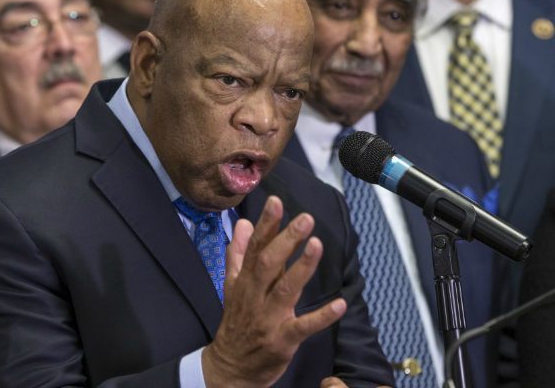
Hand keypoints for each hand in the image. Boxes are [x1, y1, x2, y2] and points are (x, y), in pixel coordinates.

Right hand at [202, 196, 346, 386]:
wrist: (230, 367)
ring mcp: (269, 318)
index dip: (266, 225)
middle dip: (287, 239)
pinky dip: (321, 316)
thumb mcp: (232, 286)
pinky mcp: (283, 340)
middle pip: (269, 264)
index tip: (276, 202)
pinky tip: (339, 303)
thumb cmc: (236, 322)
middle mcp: (255, 296)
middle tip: (305, 218)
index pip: (255, 248)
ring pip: (285, 289)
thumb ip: (239, 254)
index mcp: (245, 281)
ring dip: (302, 267)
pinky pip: (303, 327)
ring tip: (316, 244)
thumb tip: (244, 224)